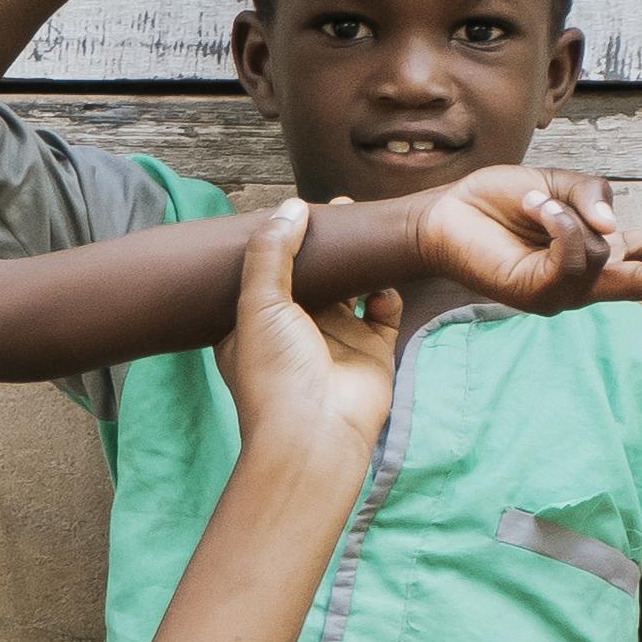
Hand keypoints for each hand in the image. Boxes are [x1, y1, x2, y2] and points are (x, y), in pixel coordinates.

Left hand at [217, 198, 397, 457]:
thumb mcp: (258, 304)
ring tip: (366, 228)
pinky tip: (384, 272)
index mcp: (255, 325)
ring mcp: (335, 340)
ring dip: (358, 261)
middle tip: (340, 209)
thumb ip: (271, 252)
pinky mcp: (371, 349)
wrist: (316, 434)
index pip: (267, 274)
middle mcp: (295, 331)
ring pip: (351, 288)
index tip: (295, 210)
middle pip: (313, 276)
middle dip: (326, 245)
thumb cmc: (275, 373)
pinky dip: (386, 291)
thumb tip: (292, 206)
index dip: (280, 244)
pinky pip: (384, 310)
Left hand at [404, 162, 641, 314]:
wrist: (445, 213)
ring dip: (569, 215)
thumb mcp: (557, 182)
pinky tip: (535, 207)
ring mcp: (561, 291)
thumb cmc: (496, 200)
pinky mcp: (536, 294)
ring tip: (532, 202)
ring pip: (599, 256)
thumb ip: (593, 195)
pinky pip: (570, 256)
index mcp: (596, 248)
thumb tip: (613, 229)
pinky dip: (557, 223)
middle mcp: (584, 276)